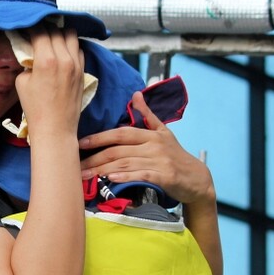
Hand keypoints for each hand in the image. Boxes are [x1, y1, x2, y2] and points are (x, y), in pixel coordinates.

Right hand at [14, 24, 84, 140]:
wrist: (55, 128)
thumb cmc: (35, 109)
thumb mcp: (22, 82)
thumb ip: (27, 62)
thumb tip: (30, 52)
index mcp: (46, 60)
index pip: (39, 31)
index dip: (31, 26)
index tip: (26, 27)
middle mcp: (64, 59)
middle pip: (56, 30)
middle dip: (45, 27)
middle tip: (37, 30)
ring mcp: (76, 64)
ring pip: (71, 35)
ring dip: (60, 33)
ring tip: (52, 36)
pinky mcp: (82, 71)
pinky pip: (79, 49)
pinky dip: (70, 45)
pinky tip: (62, 50)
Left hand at [77, 90, 214, 206]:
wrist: (197, 179)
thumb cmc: (176, 155)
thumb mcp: (163, 132)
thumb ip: (148, 115)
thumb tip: (136, 94)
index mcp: (150, 134)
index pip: (120, 133)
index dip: (99, 137)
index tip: (80, 143)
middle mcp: (154, 145)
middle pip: (119, 150)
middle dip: (95, 158)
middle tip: (76, 165)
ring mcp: (159, 161)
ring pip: (126, 164)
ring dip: (103, 170)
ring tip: (86, 176)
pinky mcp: (165, 176)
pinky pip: (142, 175)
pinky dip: (125, 177)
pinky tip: (111, 179)